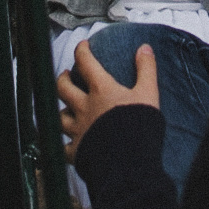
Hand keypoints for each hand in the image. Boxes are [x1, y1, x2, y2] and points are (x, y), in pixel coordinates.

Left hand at [55, 42, 157, 158]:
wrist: (129, 162)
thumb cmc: (139, 126)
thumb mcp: (148, 94)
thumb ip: (146, 70)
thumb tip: (144, 48)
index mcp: (101, 91)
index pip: (86, 64)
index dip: (82, 52)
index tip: (82, 46)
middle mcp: (84, 108)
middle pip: (64, 88)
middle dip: (63, 79)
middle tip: (65, 75)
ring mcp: (78, 130)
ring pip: (60, 117)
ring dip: (61, 111)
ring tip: (65, 109)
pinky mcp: (77, 151)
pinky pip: (63, 148)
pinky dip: (63, 145)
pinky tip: (65, 145)